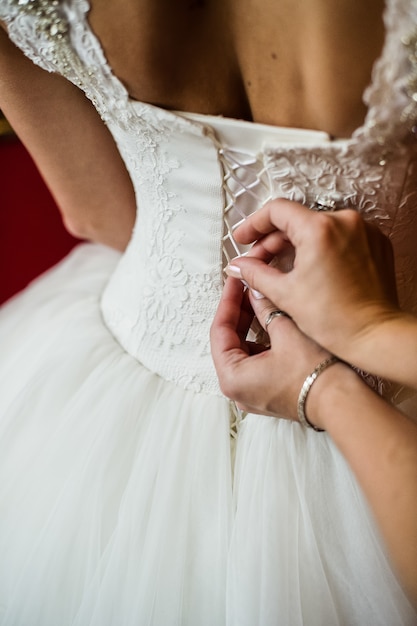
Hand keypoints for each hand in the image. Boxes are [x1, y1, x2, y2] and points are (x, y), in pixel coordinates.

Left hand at [210, 276, 329, 419]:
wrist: (343, 401)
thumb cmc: (315, 373)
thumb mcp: (286, 332)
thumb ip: (265, 309)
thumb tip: (254, 291)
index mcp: (232, 378)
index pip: (219, 331)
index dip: (228, 301)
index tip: (233, 280)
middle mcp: (237, 389)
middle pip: (229, 341)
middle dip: (239, 312)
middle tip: (246, 285)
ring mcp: (251, 393)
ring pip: (243, 350)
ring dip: (250, 325)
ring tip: (259, 298)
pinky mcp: (267, 392)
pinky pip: (256, 361)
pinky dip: (261, 340)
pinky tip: (270, 320)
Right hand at [226, 199, 398, 363]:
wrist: (375, 335)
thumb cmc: (338, 320)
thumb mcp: (285, 294)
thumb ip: (255, 274)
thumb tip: (238, 266)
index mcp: (320, 229)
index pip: (277, 210)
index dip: (253, 224)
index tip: (243, 237)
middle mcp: (345, 222)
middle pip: (296, 219)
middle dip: (272, 240)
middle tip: (257, 261)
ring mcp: (363, 231)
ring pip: (317, 227)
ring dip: (295, 244)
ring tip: (280, 268)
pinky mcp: (374, 243)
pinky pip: (338, 236)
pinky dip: (319, 247)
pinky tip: (307, 269)